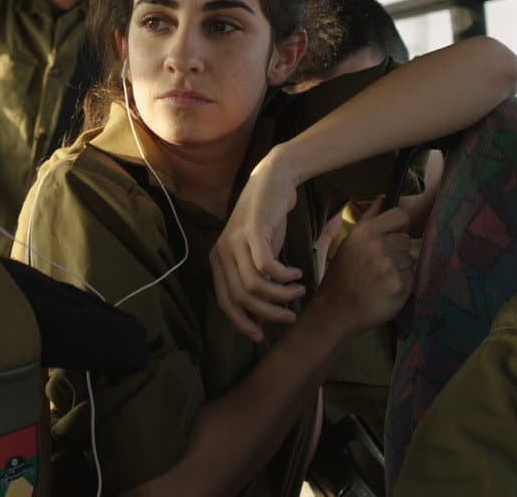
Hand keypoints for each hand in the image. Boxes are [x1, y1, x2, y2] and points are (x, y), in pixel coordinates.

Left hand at [210, 152, 305, 342]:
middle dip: (268, 313)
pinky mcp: (252, 231)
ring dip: (280, 295)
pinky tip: (296, 273)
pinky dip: (284, 276)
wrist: (272, 180)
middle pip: (241, 298)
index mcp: (218, 260)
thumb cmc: (267, 221)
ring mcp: (234, 240)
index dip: (242, 322)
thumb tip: (263, 313)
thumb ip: (255, 278)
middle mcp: (221, 252)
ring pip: (254, 285)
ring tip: (299, 291)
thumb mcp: (256, 252)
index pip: (225, 301)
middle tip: (290, 315)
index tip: (261, 336)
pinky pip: (266, 266)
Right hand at [308, 197, 413, 339]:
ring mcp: (390, 267)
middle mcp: (377, 247)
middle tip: (379, 265)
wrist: (335, 310)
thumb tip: (384, 197)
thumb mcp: (349, 243)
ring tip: (380, 278)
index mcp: (364, 233)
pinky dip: (402, 284)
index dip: (398, 226)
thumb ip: (369, 218)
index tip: (391, 236)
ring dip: (400, 268)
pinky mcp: (400, 286)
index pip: (400, 215)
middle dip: (397, 251)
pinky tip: (386, 289)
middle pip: (406, 239)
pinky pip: (412, 277)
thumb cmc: (341, 275)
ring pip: (410, 259)